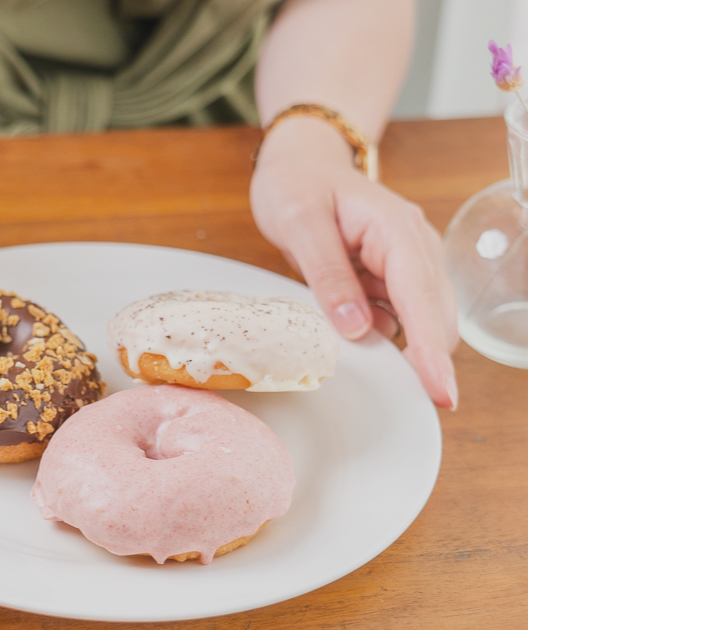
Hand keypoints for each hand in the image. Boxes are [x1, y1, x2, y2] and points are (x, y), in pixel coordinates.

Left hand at [250, 117, 458, 408]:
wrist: (300, 163)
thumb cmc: (298, 184)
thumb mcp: (300, 222)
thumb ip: (327, 274)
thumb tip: (357, 328)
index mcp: (396, 229)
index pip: (421, 297)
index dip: (431, 350)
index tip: (441, 393)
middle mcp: (414, 247)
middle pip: (434, 316)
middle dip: (427, 359)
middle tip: (409, 402)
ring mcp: (408, 263)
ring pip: (420, 321)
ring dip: (403, 347)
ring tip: (369, 354)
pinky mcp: (394, 278)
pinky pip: (398, 317)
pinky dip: (382, 333)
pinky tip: (354, 328)